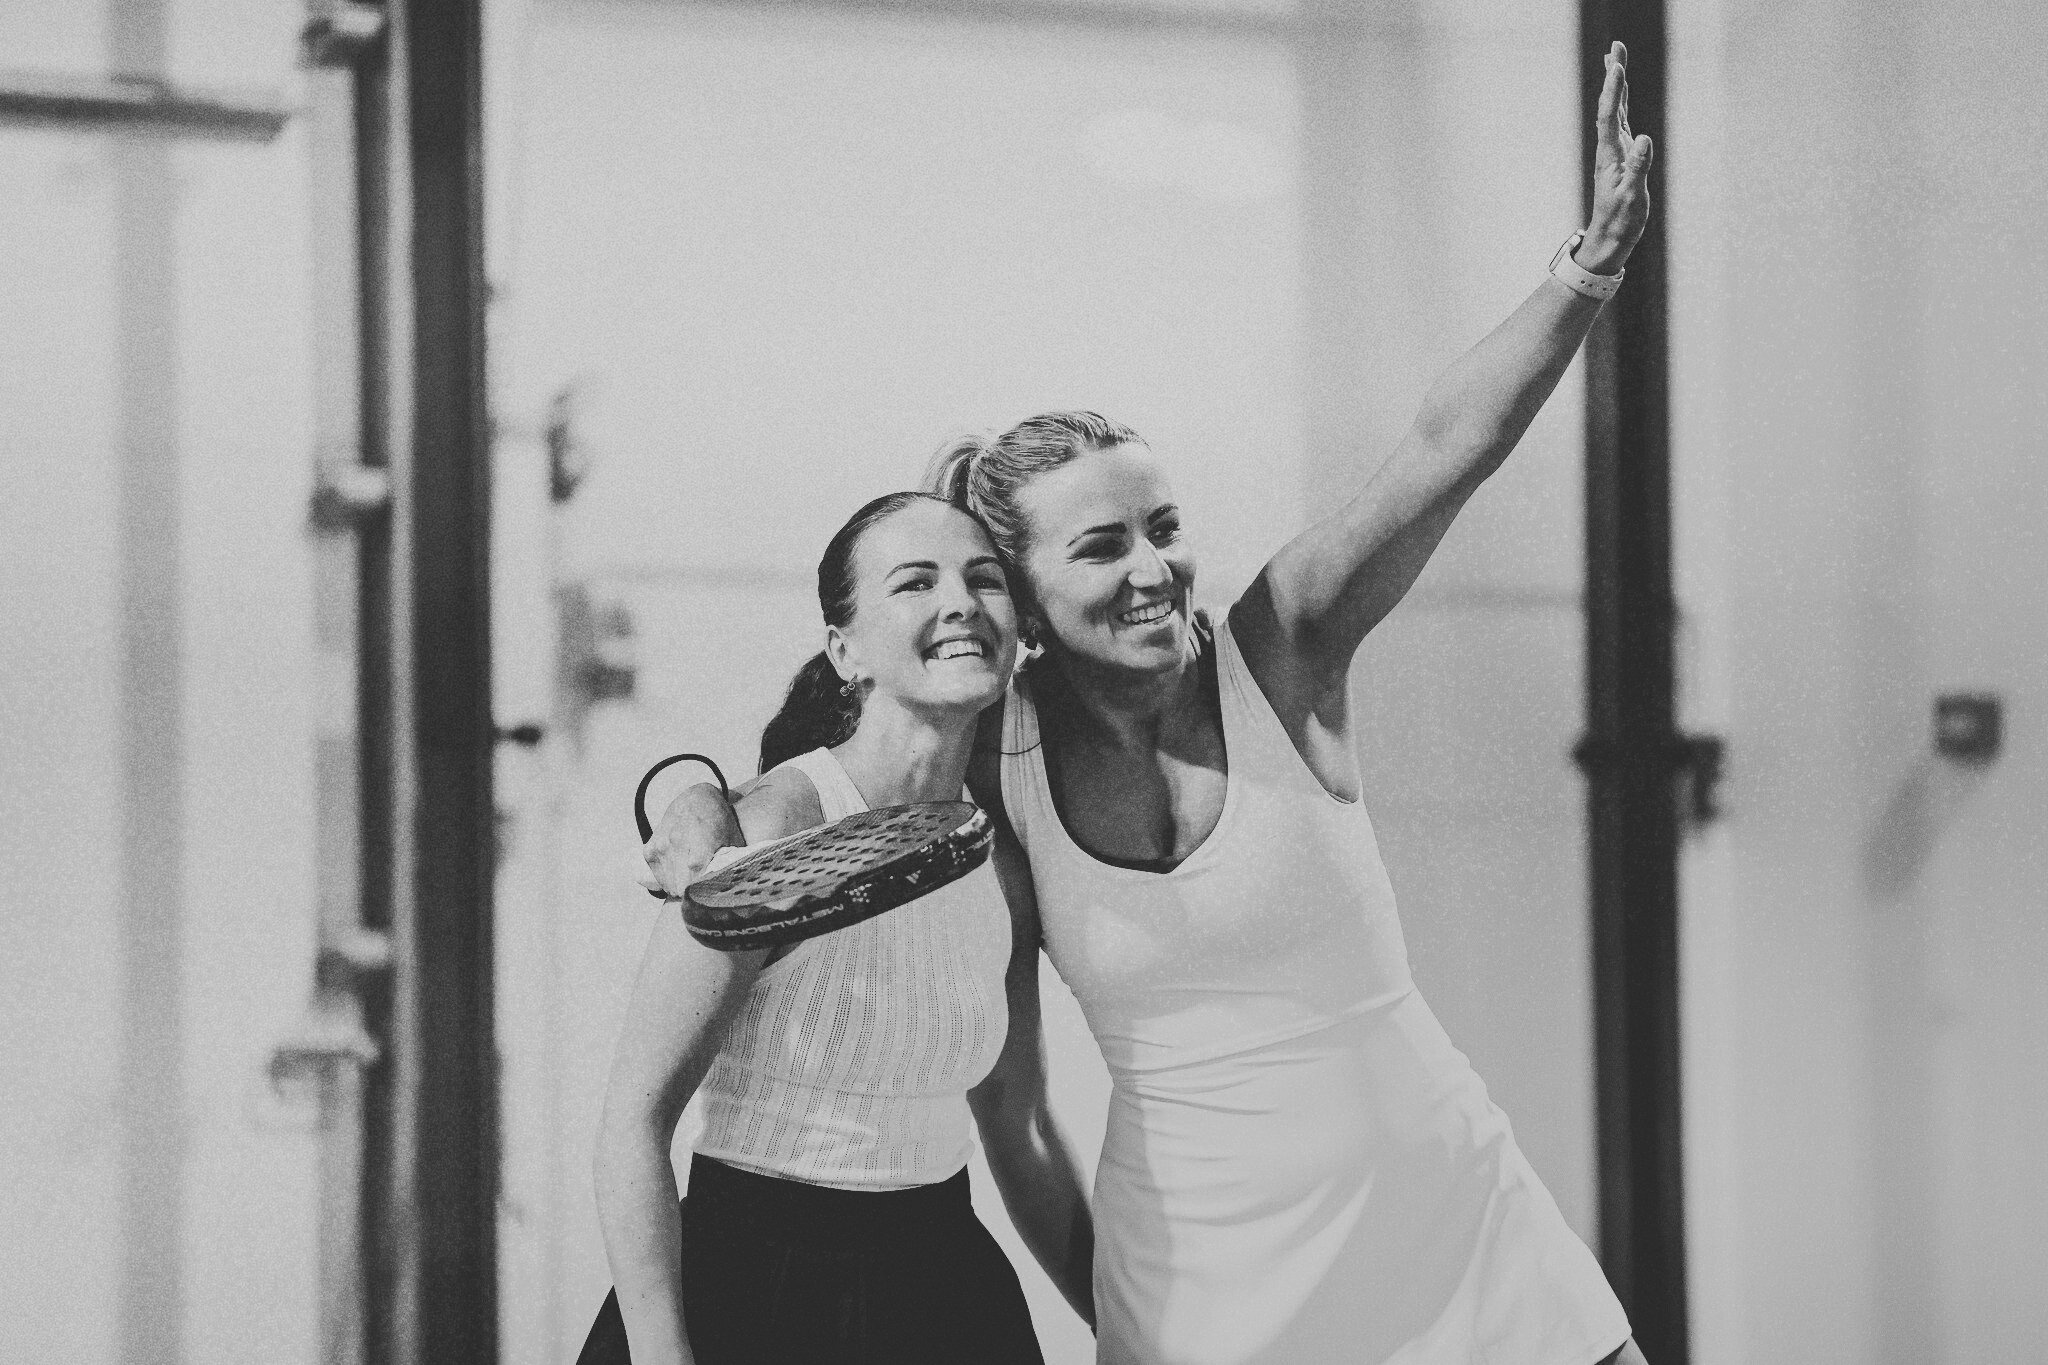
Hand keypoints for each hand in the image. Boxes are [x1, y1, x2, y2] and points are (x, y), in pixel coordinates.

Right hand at [636, 781, 743, 899]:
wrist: (696, 798)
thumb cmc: (720, 821)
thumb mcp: (734, 840)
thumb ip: (733, 864)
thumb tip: (741, 890)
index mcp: (701, 847)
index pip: (696, 886)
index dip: (702, 897)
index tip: (710, 900)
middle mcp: (678, 846)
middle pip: (682, 889)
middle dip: (692, 896)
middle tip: (702, 892)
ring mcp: (662, 847)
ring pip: (669, 885)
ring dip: (679, 887)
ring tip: (692, 880)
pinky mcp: (650, 848)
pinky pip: (655, 875)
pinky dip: (665, 879)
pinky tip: (678, 873)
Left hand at [1580, 40, 1653, 273]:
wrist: (1610, 237)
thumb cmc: (1621, 220)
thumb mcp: (1633, 196)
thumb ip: (1639, 168)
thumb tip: (1645, 140)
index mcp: (1611, 154)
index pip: (1610, 114)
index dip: (1613, 90)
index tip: (1616, 65)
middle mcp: (1610, 147)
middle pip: (1610, 103)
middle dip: (1613, 75)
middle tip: (1615, 47)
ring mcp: (1615, 151)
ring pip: (1614, 109)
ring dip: (1615, 85)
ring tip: (1615, 60)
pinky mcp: (1621, 156)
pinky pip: (1621, 122)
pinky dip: (1621, 103)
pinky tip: (1622, 95)